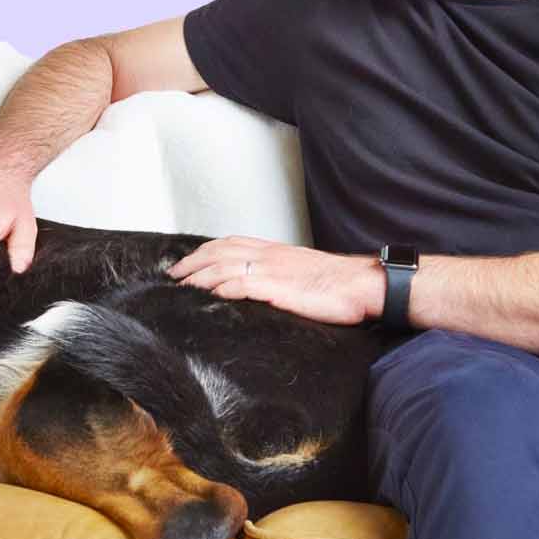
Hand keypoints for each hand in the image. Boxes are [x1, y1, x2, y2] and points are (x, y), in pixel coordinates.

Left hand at [167, 236, 380, 325]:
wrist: (364, 286)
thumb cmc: (340, 285)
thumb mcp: (304, 273)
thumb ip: (282, 275)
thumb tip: (266, 285)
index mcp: (276, 251)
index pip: (231, 243)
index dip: (205, 251)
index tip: (188, 262)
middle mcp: (270, 255)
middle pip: (220, 251)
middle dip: (193, 262)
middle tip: (173, 275)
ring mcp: (273, 270)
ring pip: (224, 265)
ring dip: (198, 276)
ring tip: (181, 286)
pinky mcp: (278, 287)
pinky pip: (241, 284)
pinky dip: (220, 287)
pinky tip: (208, 295)